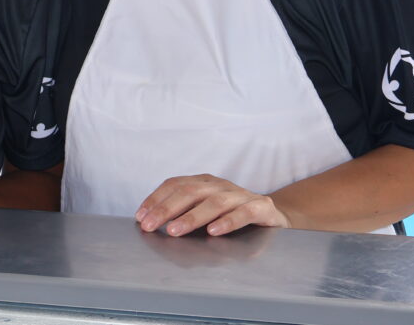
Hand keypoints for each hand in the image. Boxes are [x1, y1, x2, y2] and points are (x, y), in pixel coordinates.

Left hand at [135, 174, 289, 236]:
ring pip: (214, 202)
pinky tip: (214, 231)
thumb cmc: (231, 214)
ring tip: (174, 230)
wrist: (273, 214)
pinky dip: (228, 221)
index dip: (156, 199)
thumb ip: (183, 212)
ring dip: (191, 217)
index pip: (175, 184)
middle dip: (166, 209)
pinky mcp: (262, 207)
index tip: (140, 216)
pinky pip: (244, 213)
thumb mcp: (205, 209)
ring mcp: (241, 195)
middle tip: (150, 225)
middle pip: (190, 192)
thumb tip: (151, 221)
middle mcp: (220, 185)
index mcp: (204, 182)